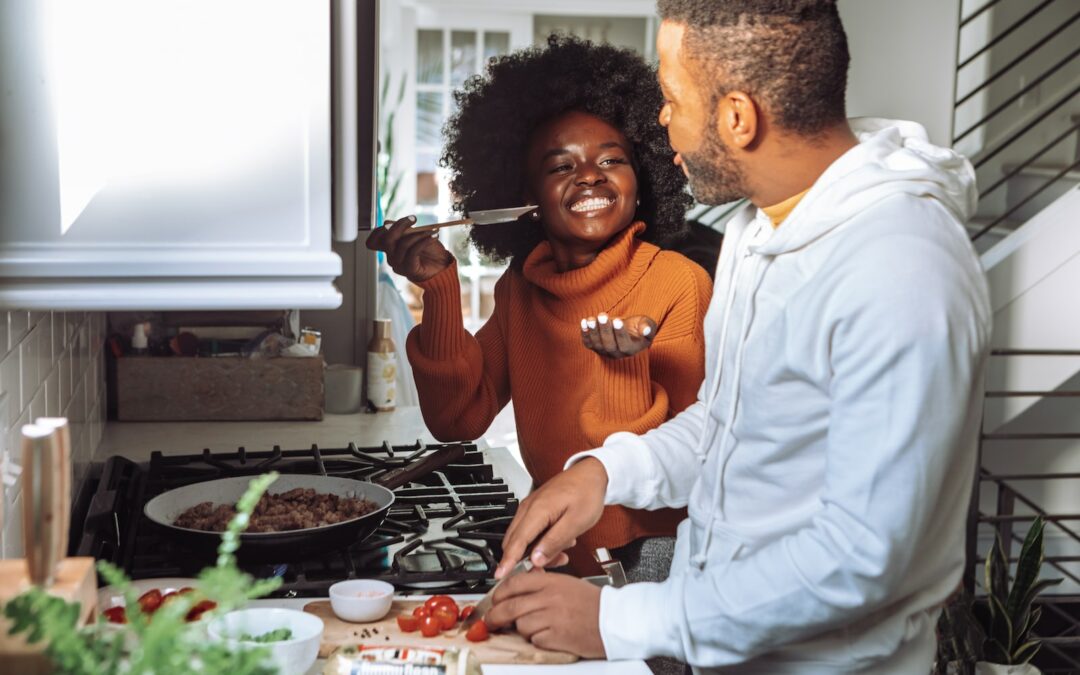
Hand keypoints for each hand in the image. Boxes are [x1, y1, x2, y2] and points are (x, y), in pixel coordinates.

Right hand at [365, 215, 453, 282]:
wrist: (442, 265)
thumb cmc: (429, 250)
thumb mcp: (415, 235)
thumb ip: (402, 230)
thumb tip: (386, 223)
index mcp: (390, 248)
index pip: (374, 240)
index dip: (383, 229)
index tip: (403, 220)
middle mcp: (391, 257)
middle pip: (386, 240)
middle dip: (400, 225)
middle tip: (413, 219)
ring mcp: (399, 265)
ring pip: (402, 244)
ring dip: (419, 234)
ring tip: (432, 231)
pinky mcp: (409, 270)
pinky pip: (413, 252)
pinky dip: (424, 241)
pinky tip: (434, 237)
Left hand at [486, 569, 605, 658]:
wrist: (616, 620)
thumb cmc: (594, 604)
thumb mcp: (567, 583)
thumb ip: (543, 583)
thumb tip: (520, 585)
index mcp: (551, 581)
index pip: (514, 583)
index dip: (498, 593)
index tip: (494, 600)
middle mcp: (550, 597)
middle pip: (509, 606)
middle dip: (495, 616)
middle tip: (492, 621)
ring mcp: (552, 617)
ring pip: (520, 625)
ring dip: (521, 629)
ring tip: (534, 628)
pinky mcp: (556, 636)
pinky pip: (534, 639)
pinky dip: (536, 640)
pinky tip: (548, 636)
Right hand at [496, 458, 607, 577]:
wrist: (591, 474)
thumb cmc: (587, 493)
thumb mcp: (576, 523)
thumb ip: (554, 542)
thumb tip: (536, 558)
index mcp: (537, 510)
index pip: (517, 542)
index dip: (508, 561)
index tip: (500, 575)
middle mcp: (529, 508)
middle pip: (515, 542)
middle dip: (526, 560)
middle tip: (545, 569)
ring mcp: (530, 508)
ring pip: (523, 538)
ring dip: (537, 551)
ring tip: (561, 553)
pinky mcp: (535, 509)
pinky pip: (530, 531)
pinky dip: (540, 542)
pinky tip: (558, 542)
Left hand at [581, 314, 656, 358]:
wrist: (626, 329)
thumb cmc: (639, 326)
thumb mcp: (647, 324)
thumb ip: (648, 327)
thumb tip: (646, 330)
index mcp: (631, 350)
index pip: (624, 345)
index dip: (620, 334)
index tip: (618, 321)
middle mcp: (616, 354)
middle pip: (609, 345)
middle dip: (605, 330)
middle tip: (603, 315)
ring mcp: (604, 351)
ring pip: (597, 344)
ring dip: (593, 331)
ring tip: (592, 319)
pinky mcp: (594, 347)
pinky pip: (588, 343)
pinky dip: (585, 333)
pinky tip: (584, 321)